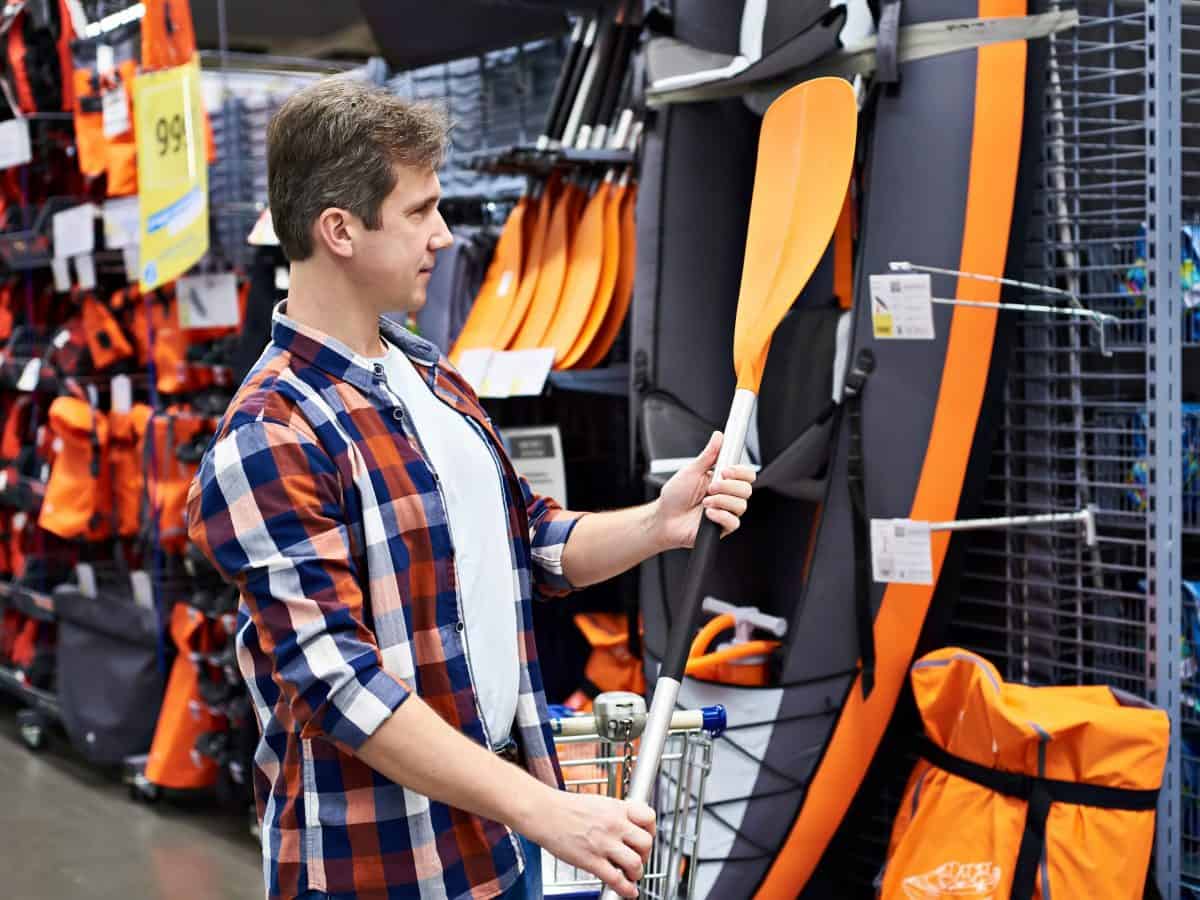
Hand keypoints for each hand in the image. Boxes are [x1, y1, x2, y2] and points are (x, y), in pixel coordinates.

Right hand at [522, 788, 655, 898]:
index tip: (647, 837)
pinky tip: (628, 891)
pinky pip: (616, 879)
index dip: (651, 830)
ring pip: (635, 863)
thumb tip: (627, 826)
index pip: (649, 817)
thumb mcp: (598, 802)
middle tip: (639, 858)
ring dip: (637, 873)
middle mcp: (614, 825)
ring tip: (631, 874)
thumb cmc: (566, 807)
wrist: (544, 812)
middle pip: (646, 843)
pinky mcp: (591, 860)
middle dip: (646, 855)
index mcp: (616, 808)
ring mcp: (603, 843)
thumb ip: (615, 813)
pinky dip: (626, 889)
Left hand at [654, 431, 756, 549]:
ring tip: (705, 502)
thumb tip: (718, 436)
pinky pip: (733, 522)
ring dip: (721, 501)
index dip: (740, 472)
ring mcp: (726, 512)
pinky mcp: (722, 528)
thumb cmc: (675, 495)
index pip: (746, 474)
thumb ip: (708, 455)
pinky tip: (707, 513)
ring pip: (741, 506)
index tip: (725, 470)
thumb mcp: (691, 471)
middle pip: (747, 489)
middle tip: (711, 487)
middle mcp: (727, 496)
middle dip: (728, 487)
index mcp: (723, 480)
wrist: (664, 518)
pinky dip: (721, 516)